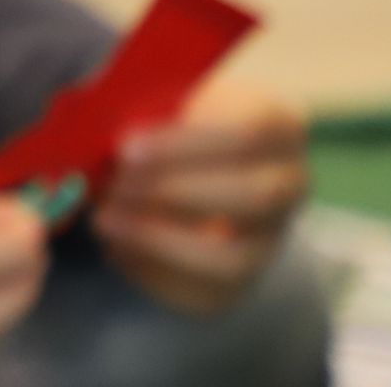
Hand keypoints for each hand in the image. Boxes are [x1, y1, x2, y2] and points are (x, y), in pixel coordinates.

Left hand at [92, 75, 309, 315]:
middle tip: (112, 185)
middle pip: (250, 196)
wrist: (190, 163)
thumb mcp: (167, 98)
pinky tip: (114, 248)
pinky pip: (204, 292)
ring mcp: (270, 240)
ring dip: (158, 240)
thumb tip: (100, 129)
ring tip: (103, 220)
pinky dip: (151, 272)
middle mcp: (290, 187)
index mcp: (279, 129)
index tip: (125, 146)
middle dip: (172, 192)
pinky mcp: (241, 282)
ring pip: (231, 257)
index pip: (249, 134)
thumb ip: (146, 110)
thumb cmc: (172, 118)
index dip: (186, 144)